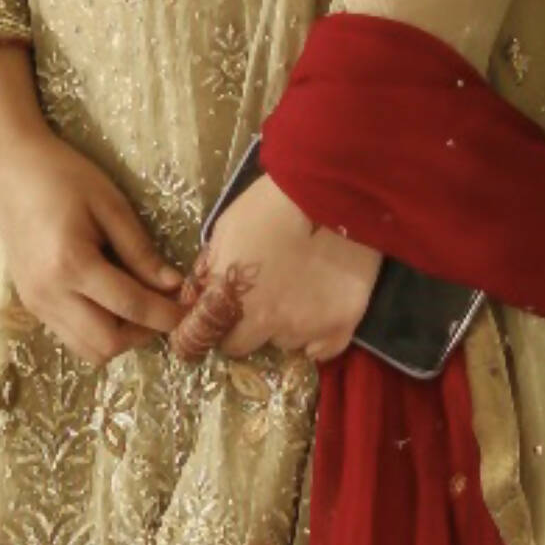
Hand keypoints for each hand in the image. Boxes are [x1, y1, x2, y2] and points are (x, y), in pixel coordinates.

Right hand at [0, 43, 183, 366]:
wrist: (8, 170)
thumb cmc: (62, 176)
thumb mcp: (111, 205)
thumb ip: (141, 251)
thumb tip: (173, 286)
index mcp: (71, 263)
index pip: (130, 307)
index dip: (166, 315)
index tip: (189, 313)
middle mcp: (50, 293)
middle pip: (107, 344)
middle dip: (142, 333)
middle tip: (159, 306)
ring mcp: (36, 303)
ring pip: (88, 350)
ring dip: (119, 336)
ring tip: (135, 304)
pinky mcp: (32, 304)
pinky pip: (72, 336)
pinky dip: (98, 329)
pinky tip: (109, 300)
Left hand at [171, 172, 381, 363]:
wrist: (329, 194)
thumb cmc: (270, 206)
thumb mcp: (225, 230)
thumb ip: (211, 269)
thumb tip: (203, 292)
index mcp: (232, 303)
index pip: (211, 338)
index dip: (216, 325)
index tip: (222, 316)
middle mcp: (266, 326)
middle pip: (246, 346)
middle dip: (247, 328)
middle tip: (262, 301)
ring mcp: (306, 329)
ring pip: (286, 343)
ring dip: (285, 326)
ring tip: (297, 295)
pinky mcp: (341, 326)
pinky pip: (322, 350)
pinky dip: (317, 337)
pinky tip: (317, 314)